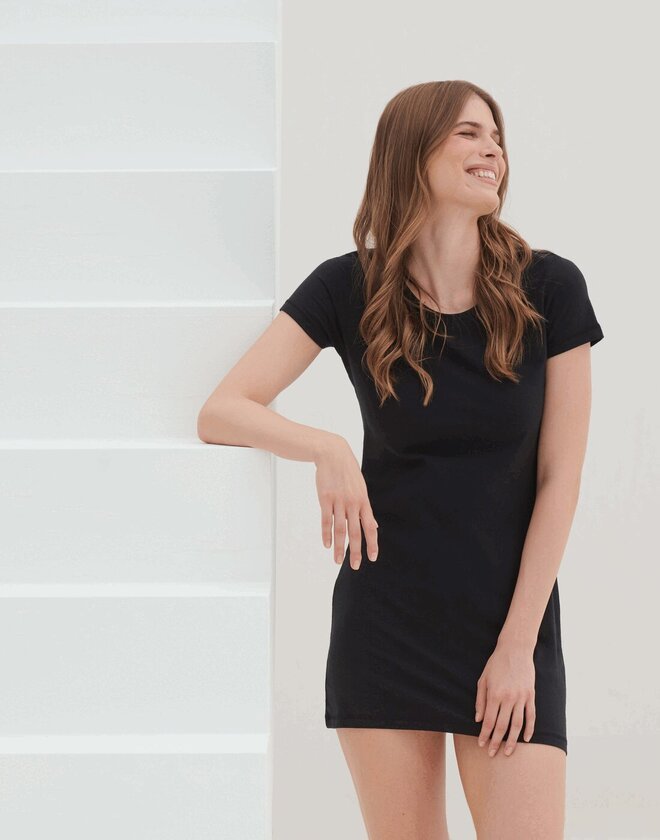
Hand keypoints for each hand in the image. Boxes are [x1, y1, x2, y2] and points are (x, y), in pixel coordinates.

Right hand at [314, 435, 378, 569]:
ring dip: (339, 547)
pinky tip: (327, 544)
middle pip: (355, 532)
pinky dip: (326, 533)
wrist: (333, 454)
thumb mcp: (361, 489)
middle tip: (355, 566)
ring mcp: (339, 501)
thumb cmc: (347, 472)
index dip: (372, 543)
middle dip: (355, 551)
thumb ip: (366, 508)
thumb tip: (373, 525)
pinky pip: (326, 520)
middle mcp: (353, 503)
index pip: (370, 527)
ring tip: (338, 561)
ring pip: (340, 529)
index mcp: (363, 501)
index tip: (372, 558)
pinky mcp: (325, 499)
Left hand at [474, 640, 535, 756]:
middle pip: (502, 726)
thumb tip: (478, 720)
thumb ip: (480, 700)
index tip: (482, 744)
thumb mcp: (483, 679)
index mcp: (495, 694)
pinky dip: (530, 729)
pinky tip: (526, 740)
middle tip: (492, 754)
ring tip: (508, 752)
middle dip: (496, 742)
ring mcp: (521, 697)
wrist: (515, 650)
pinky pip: (531, 716)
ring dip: (512, 741)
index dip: (485, 735)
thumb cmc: (496, 664)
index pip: (489, 721)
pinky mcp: (531, 696)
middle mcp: (508, 698)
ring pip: (517, 725)